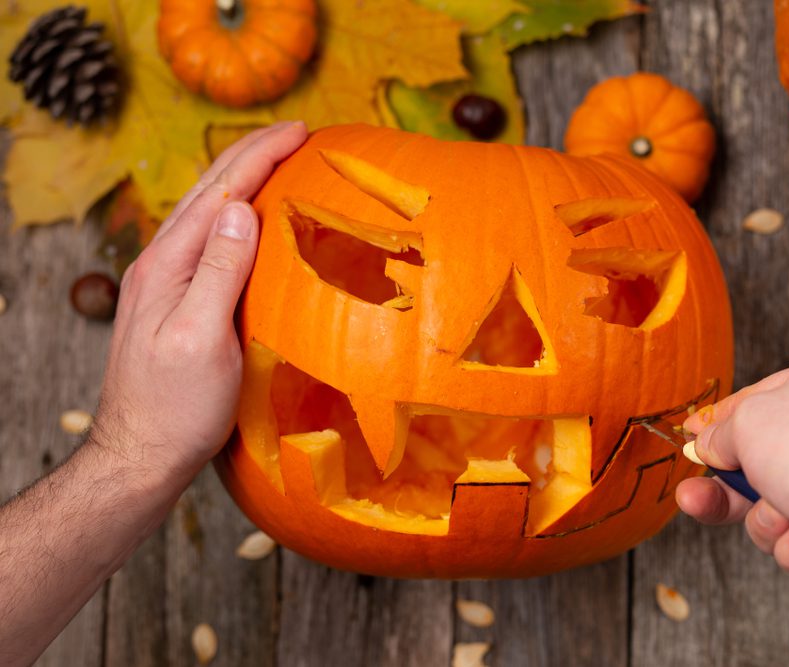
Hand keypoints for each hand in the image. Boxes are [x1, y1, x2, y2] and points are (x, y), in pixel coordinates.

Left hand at [92, 121, 307, 484]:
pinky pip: (211, 241)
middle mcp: (162, 264)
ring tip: (281, 164)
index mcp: (168, 266)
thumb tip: (242, 209)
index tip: (301, 131)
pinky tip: (256, 224)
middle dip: (253, 156)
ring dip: (244, 180)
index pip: (220, 193)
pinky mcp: (177, 302)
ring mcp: (166, 283)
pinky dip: (239, 217)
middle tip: (297, 134)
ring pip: (209, 214)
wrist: (139, 455)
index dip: (260, 156)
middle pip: (210, 193)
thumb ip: (220, 272)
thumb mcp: (201, 340)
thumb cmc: (175, 408)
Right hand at [676, 356, 788, 664]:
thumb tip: (708, 444)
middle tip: (695, 498)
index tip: (688, 436)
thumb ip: (721, 431)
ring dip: (770, 522)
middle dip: (728, 489)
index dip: (719, 421)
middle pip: (763, 463)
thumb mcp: (752, 421)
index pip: (758, 399)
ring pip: (778, 509)